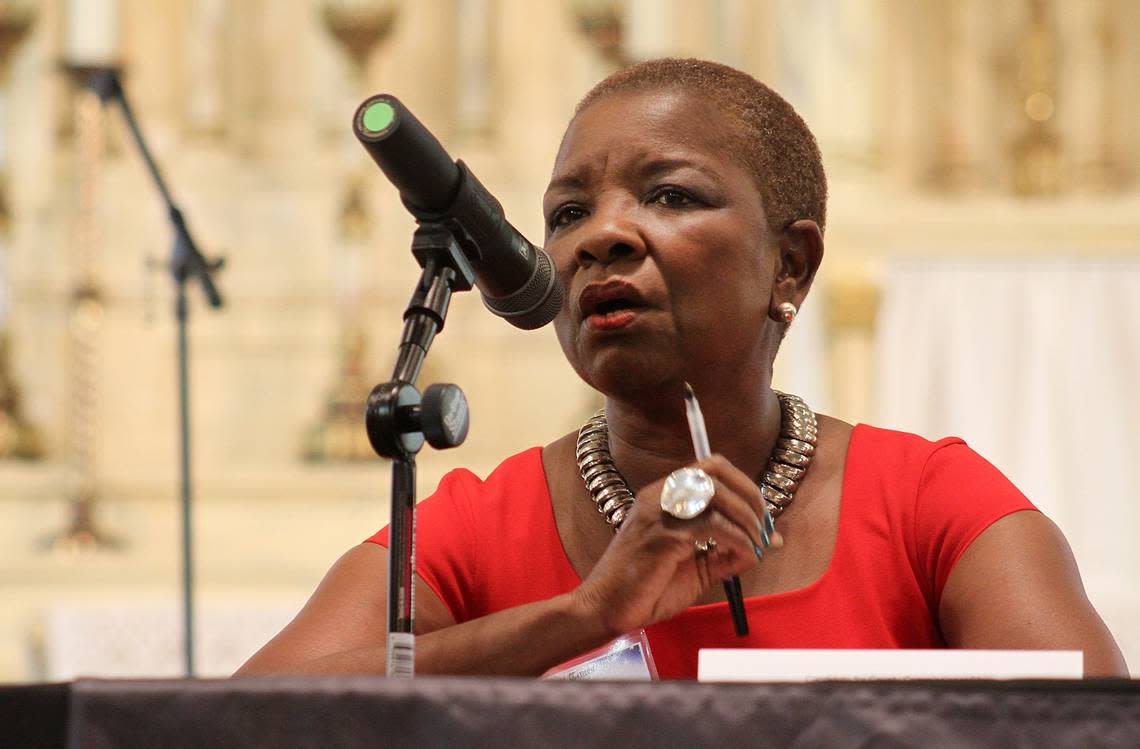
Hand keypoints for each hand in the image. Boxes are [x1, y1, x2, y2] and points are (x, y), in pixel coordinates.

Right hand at [573, 454, 773, 636]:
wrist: (605, 610)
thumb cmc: (645, 589)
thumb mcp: (695, 567)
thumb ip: (725, 553)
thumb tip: (766, 544)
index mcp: (663, 496)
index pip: (709, 468)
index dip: (742, 486)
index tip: (761, 517)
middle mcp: (659, 496)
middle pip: (715, 471)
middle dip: (750, 496)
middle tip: (764, 528)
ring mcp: (659, 513)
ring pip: (716, 495)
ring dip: (747, 518)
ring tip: (756, 544)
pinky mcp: (663, 537)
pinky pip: (713, 526)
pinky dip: (737, 539)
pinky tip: (744, 555)